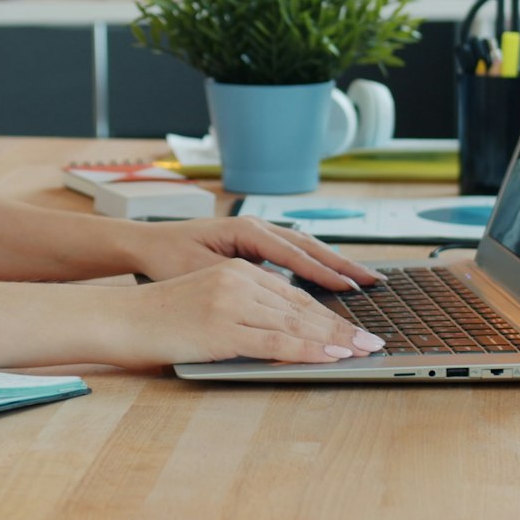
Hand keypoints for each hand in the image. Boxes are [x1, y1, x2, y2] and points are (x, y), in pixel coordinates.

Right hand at [110, 260, 383, 367]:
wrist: (119, 318)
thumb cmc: (158, 316)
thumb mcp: (205, 300)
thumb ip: (242, 307)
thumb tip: (280, 329)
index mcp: (236, 271)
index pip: (292, 292)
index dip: (327, 311)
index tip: (354, 325)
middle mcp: (238, 281)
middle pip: (301, 306)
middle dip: (341, 325)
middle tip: (372, 340)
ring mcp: (231, 303)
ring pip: (295, 322)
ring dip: (334, 339)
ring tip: (361, 350)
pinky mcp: (222, 328)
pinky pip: (275, 341)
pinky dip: (309, 350)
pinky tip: (330, 355)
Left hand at [124, 215, 383, 291]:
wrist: (147, 244)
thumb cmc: (169, 258)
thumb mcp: (201, 272)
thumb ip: (238, 281)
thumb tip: (275, 292)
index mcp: (245, 230)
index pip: (293, 253)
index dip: (322, 271)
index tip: (347, 287)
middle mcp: (256, 227)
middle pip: (308, 245)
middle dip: (341, 265)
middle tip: (372, 281)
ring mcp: (258, 234)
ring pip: (305, 248)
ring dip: (334, 263)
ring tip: (363, 279)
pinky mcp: (256, 245)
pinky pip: (293, 254)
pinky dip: (316, 265)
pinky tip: (334, 279)